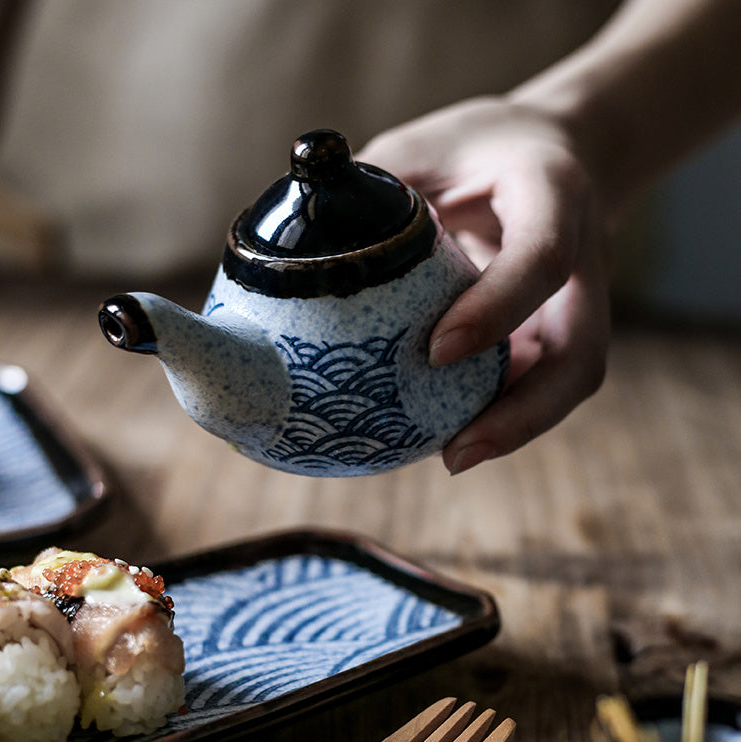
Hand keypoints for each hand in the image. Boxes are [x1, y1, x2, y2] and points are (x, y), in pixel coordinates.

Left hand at [358, 97, 610, 473]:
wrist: (546, 151)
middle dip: (524, 413)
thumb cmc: (474, 148)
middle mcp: (583, 255)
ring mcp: (578, 298)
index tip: (434, 352)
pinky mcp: (560, 325)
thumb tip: (295, 260)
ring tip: (450, 457)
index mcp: (553, 191)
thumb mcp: (420, 146)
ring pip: (569, 380)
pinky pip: (541, 380)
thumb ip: (369, 189)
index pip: (539, 258)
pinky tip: (452, 432)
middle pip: (580, 353)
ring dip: (515, 428)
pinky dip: (503, 412)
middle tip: (455, 454)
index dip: (494, 308)